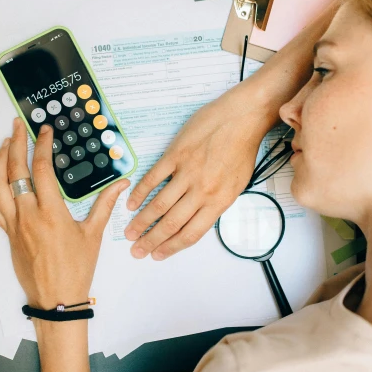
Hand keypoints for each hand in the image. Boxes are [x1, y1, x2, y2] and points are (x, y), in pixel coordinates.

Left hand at [0, 117, 128, 309]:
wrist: (57, 299)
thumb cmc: (76, 270)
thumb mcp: (94, 234)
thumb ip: (105, 204)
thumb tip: (121, 184)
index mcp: (51, 213)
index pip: (42, 170)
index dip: (42, 146)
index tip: (44, 132)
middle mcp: (28, 216)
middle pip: (15, 171)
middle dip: (15, 144)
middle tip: (19, 126)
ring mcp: (14, 225)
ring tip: (5, 144)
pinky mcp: (8, 233)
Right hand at [124, 81, 269, 259]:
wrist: (242, 117)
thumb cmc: (242, 148)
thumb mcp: (237, 184)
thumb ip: (216, 203)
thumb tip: (198, 217)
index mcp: (219, 200)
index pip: (191, 233)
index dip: (172, 248)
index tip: (159, 254)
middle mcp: (202, 190)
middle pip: (171, 223)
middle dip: (151, 241)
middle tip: (137, 251)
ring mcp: (187, 172)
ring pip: (159, 205)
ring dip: (141, 222)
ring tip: (130, 233)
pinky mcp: (176, 154)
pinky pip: (153, 178)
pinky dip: (140, 193)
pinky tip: (131, 203)